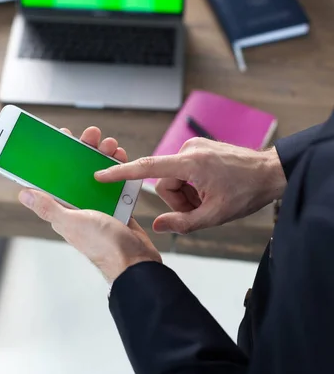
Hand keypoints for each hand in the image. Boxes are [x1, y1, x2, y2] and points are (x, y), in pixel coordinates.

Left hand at [18, 126, 161, 283]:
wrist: (136, 262)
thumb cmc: (104, 246)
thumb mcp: (73, 223)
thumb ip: (50, 208)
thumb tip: (24, 194)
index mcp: (66, 209)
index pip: (57, 178)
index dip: (59, 156)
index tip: (63, 137)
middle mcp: (81, 206)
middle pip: (80, 170)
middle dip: (86, 150)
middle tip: (93, 135)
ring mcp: (101, 205)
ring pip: (100, 174)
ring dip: (105, 157)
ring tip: (112, 146)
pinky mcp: (119, 206)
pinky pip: (118, 183)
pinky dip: (121, 170)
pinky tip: (123, 159)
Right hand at [95, 138, 286, 234]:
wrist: (271, 172)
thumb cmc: (247, 192)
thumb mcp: (215, 215)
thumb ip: (182, 223)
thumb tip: (157, 226)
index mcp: (190, 163)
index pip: (147, 167)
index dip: (122, 172)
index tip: (101, 174)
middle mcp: (189, 150)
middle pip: (164, 182)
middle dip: (178, 201)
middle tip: (200, 210)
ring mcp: (195, 147)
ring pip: (174, 178)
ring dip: (186, 194)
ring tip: (208, 200)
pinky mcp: (200, 148)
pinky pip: (184, 170)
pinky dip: (191, 185)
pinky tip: (210, 190)